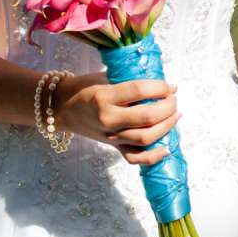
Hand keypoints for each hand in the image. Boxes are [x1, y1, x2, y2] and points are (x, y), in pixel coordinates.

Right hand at [56, 74, 178, 166]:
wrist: (62, 108)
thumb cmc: (84, 88)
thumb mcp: (104, 78)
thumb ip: (130, 82)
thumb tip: (164, 86)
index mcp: (104, 96)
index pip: (139, 90)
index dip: (160, 87)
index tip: (169, 85)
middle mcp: (108, 118)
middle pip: (147, 116)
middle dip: (168, 107)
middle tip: (173, 99)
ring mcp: (111, 136)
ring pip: (146, 138)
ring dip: (167, 126)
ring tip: (174, 115)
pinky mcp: (113, 147)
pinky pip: (136, 158)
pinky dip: (154, 156)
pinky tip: (167, 147)